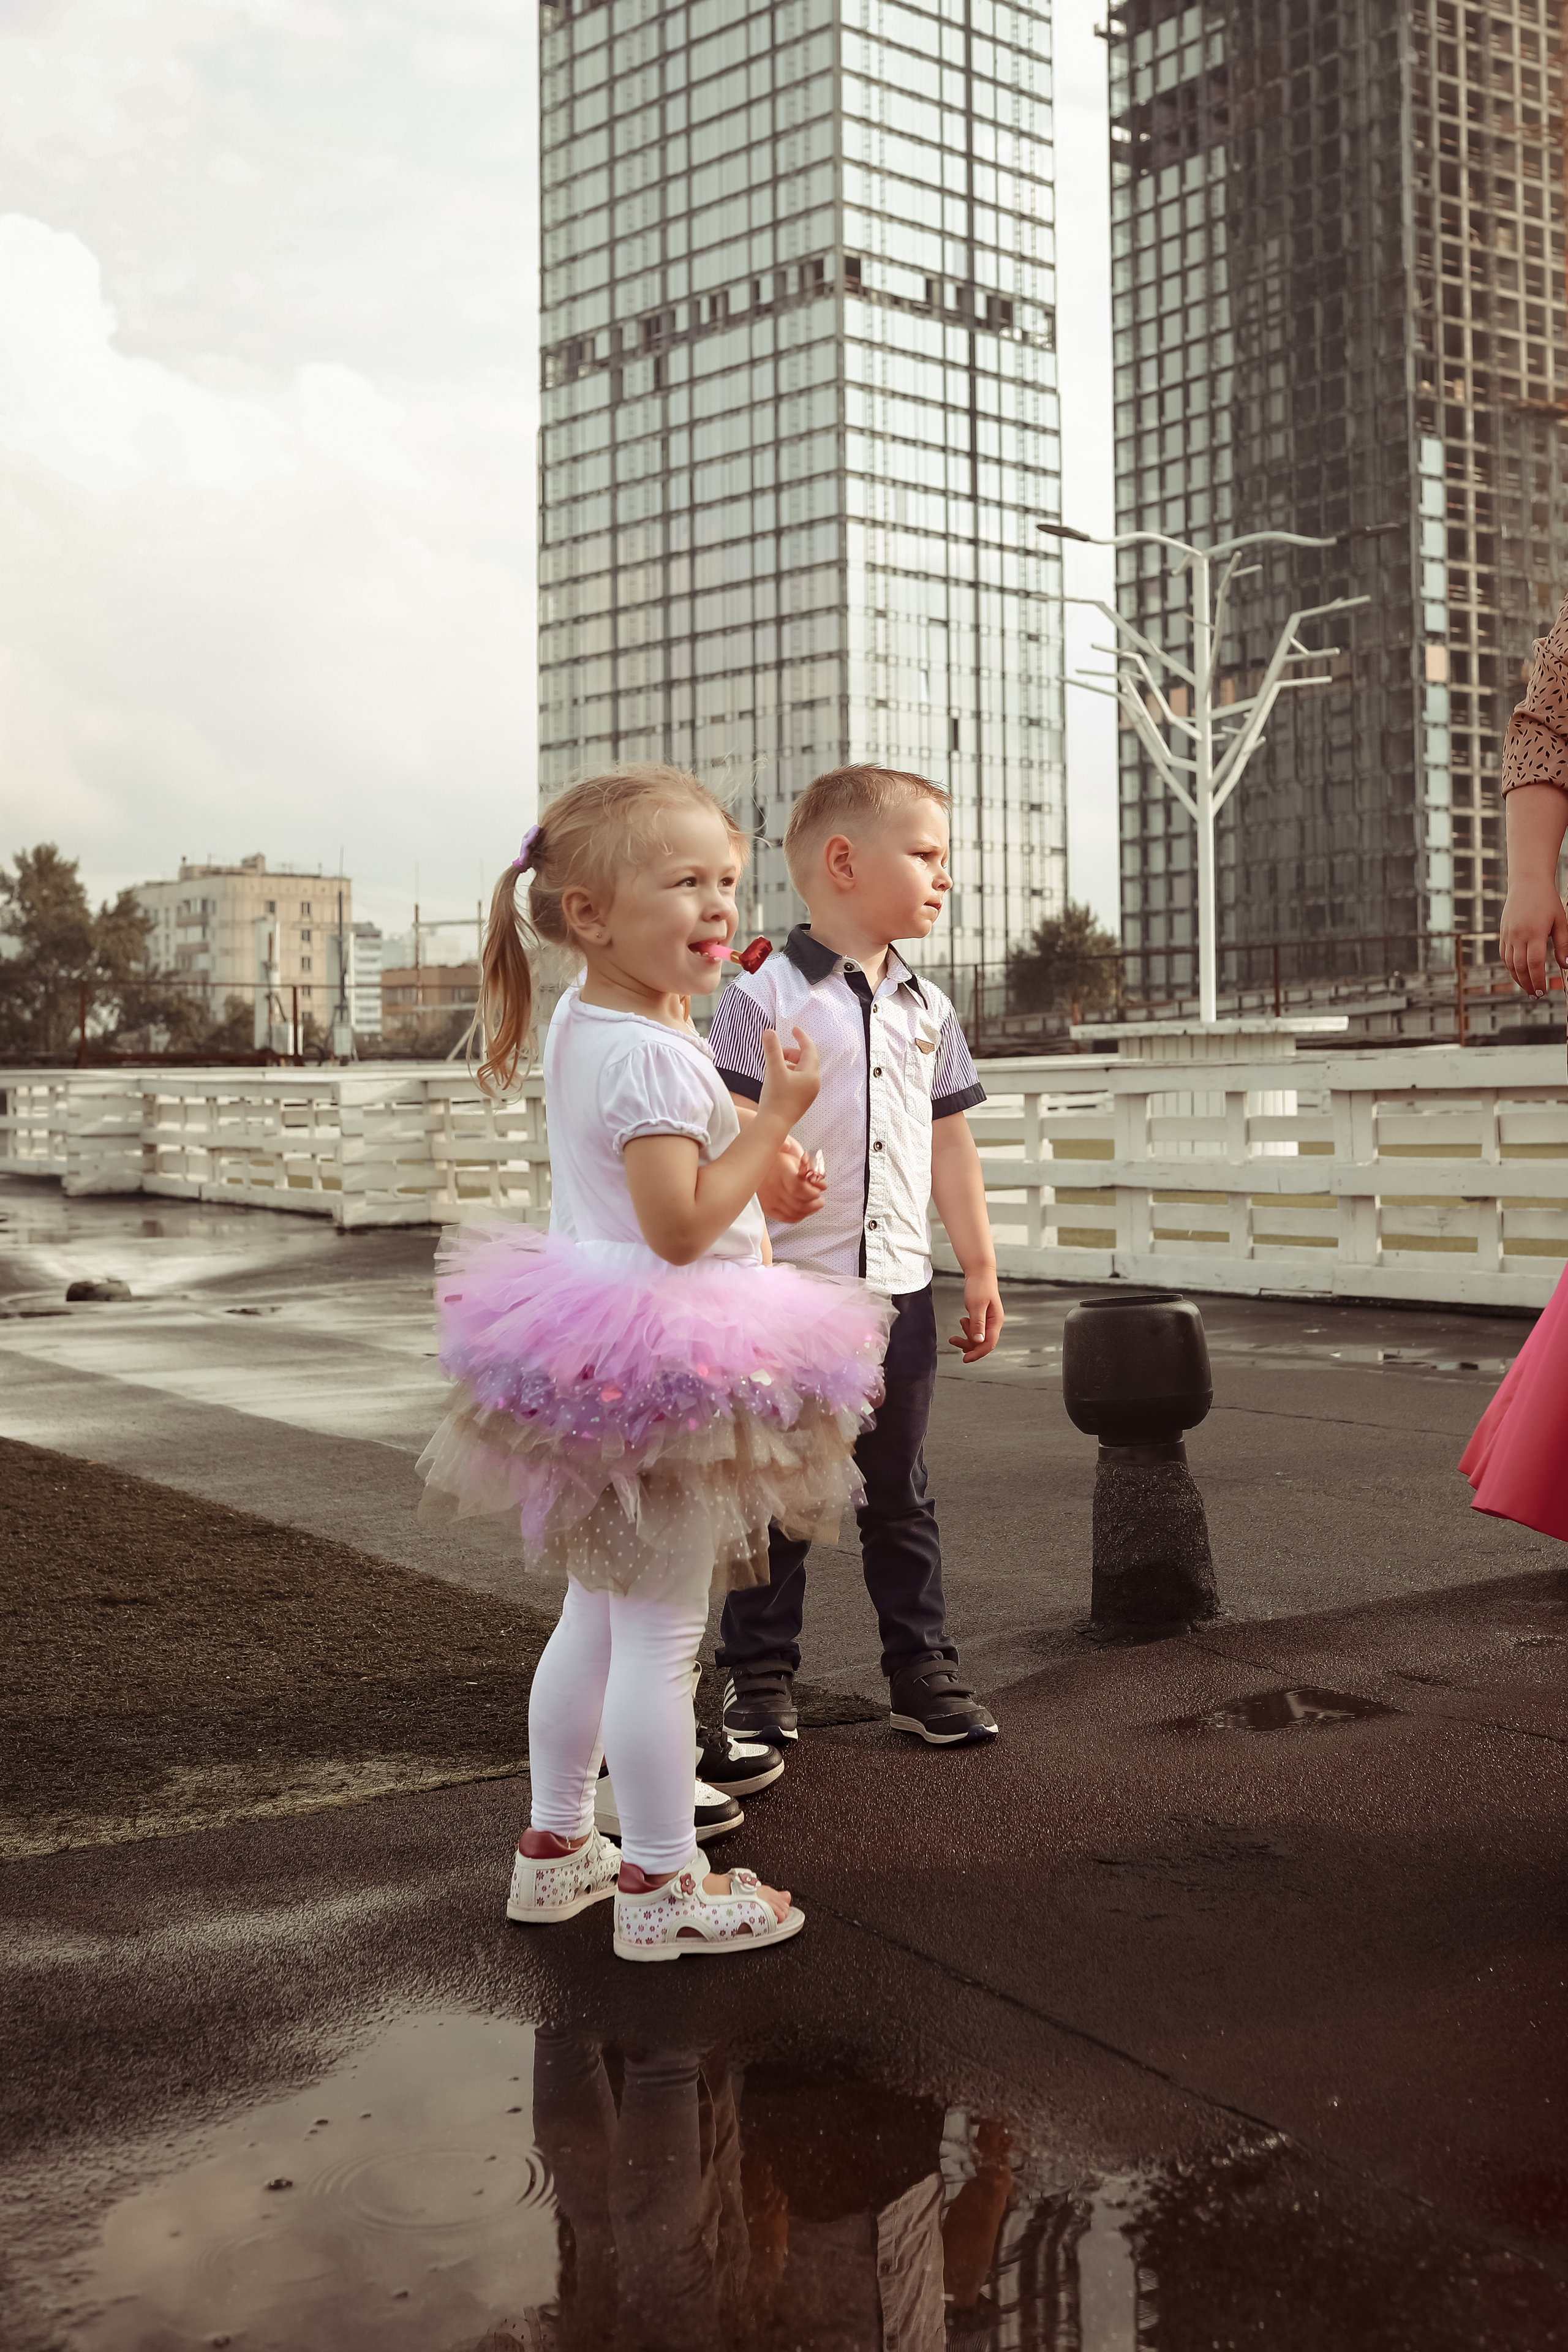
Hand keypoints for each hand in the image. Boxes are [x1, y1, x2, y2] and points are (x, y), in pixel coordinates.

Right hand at [756, 1135, 827, 1222]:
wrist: (759, 1161)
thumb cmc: (780, 1158)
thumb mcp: (796, 1157)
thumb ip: (811, 1169)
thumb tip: (821, 1184)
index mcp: (781, 1169)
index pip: (798, 1188)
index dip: (812, 1193)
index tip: (818, 1191)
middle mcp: (772, 1185)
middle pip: (798, 1203)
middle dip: (814, 1204)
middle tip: (820, 1201)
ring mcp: (768, 1198)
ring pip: (793, 1213)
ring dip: (808, 1211)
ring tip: (815, 1206)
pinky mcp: (766, 1207)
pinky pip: (785, 1218)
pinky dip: (798, 1217)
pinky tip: (804, 1211)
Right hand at [758, 1024, 819, 1130]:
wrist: (773, 1125)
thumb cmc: (775, 1098)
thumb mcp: (773, 1070)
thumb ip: (772, 1049)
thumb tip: (769, 1032)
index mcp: (810, 1075)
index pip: (809, 1049)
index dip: (801, 1037)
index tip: (793, 1029)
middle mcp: (813, 1084)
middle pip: (804, 1060)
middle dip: (790, 1053)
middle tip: (775, 1053)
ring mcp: (808, 1094)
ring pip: (800, 1071)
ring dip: (787, 1064)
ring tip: (772, 1067)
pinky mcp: (801, 1101)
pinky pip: (797, 1081)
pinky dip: (787, 1075)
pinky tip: (774, 1079)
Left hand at [949, 1272, 1003, 1363]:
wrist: (979, 1272)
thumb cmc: (980, 1286)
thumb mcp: (977, 1305)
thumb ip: (978, 1324)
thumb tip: (979, 1342)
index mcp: (996, 1322)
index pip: (989, 1344)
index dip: (977, 1353)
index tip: (965, 1359)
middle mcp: (994, 1323)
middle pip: (982, 1343)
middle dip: (968, 1344)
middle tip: (953, 1340)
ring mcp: (988, 1321)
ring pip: (978, 1337)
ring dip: (967, 1335)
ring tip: (960, 1321)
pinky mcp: (982, 1317)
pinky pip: (975, 1330)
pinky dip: (967, 1329)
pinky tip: (963, 1320)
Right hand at [1499, 876, 1567, 995]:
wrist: (1527, 883)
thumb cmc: (1547, 901)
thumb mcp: (1561, 922)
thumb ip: (1563, 945)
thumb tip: (1567, 965)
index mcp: (1534, 933)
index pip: (1534, 964)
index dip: (1538, 980)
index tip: (1543, 991)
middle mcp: (1518, 935)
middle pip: (1520, 967)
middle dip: (1528, 984)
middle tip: (1536, 995)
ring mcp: (1508, 935)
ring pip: (1510, 964)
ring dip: (1518, 979)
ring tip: (1528, 988)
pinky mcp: (1503, 933)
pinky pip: (1504, 955)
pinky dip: (1510, 968)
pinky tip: (1518, 974)